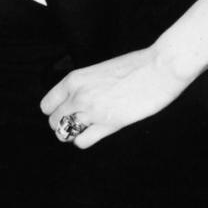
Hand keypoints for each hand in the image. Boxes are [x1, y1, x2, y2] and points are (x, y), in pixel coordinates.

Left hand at [39, 46, 183, 147]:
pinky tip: (96, 133)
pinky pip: (82, 142)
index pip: (48, 104)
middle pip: (54, 121)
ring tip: (87, 129)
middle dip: (63, 124)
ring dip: (73, 134)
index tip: (65, 111)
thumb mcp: (101, 69)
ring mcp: (92, 111)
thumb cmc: (136, 65)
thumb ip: (87, 85)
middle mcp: (78, 96)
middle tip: (78, 122)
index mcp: (75, 79)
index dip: (55, 110)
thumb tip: (81, 98)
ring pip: (64, 133)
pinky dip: (84, 141)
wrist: (159, 68)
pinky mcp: (108, 125)